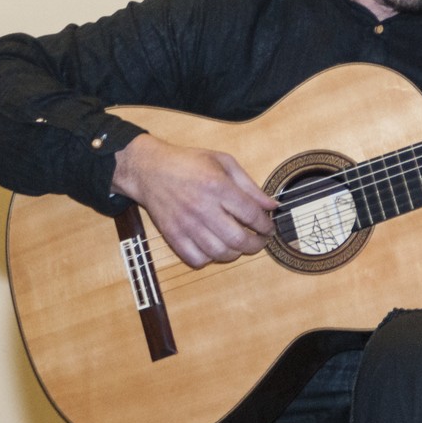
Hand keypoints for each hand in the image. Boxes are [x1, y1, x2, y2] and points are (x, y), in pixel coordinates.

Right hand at [111, 133, 277, 267]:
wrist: (149, 169)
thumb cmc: (189, 163)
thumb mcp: (224, 163)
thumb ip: (250, 186)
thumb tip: (272, 205)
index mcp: (218, 186)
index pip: (251, 214)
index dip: (266, 225)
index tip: (269, 227)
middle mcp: (203, 207)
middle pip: (238, 239)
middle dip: (256, 244)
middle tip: (260, 241)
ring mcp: (186, 224)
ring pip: (219, 253)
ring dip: (236, 253)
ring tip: (239, 245)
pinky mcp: (172, 235)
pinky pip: (196, 259)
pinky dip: (210, 259)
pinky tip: (215, 249)